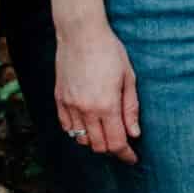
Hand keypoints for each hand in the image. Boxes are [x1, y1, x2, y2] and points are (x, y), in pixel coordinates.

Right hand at [56, 23, 140, 163]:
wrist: (81, 34)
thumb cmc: (109, 52)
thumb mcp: (128, 78)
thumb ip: (131, 108)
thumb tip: (134, 133)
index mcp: (106, 105)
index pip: (116, 143)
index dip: (126, 155)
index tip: (133, 158)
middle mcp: (86, 110)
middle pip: (99, 146)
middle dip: (113, 149)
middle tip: (123, 144)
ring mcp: (70, 106)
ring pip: (82, 140)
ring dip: (95, 142)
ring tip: (106, 132)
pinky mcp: (59, 100)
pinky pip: (67, 128)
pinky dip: (78, 133)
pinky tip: (88, 126)